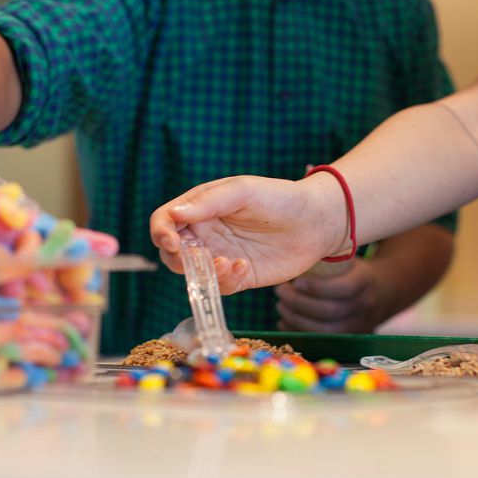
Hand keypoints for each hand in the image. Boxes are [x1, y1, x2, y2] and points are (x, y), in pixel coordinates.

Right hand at [150, 174, 346, 293]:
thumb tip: (173, 215)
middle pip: (172, 252)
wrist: (317, 221)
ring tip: (227, 263)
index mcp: (200, 207)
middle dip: (177, 258)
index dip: (161, 232)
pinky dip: (225, 280)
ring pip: (193, 273)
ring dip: (203, 273)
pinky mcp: (238, 276)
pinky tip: (243, 266)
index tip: (171, 242)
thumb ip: (208, 202)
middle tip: (197, 258)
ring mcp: (220, 255)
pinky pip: (220, 286)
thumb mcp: (242, 191)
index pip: (165, 220)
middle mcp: (205, 233)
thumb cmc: (279, 197)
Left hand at [275, 258, 390, 332]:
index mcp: (365, 281)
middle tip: (280, 291)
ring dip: (295, 319)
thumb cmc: (353, 270)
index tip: (296, 281)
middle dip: (299, 303)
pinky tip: (284, 321)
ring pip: (324, 330)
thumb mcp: (347, 258)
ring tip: (281, 305)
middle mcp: (365, 306)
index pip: (342, 288)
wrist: (382, 291)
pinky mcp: (349, 338)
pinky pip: (321, 341)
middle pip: (330, 311)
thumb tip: (289, 250)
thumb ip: (326, 256)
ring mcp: (359, 325)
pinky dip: (298, 332)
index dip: (316, 287)